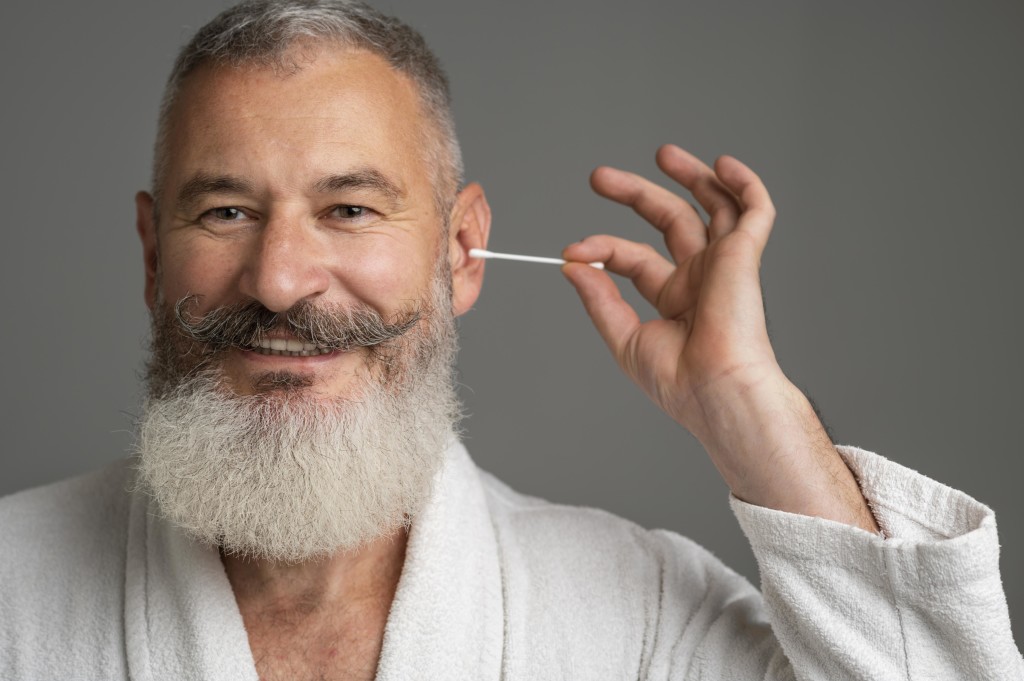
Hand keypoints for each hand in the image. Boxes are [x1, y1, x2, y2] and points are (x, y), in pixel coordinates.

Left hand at [562, 145, 877, 530]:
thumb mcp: (624, 337)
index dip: (602, 248)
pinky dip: (744, 184)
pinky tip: (722, 165)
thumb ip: (598, 299)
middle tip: (598, 177)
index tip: (573, 250)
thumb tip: (572, 265)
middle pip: (669, 220)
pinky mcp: (744, 255)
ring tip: (661, 153)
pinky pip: (755, 211)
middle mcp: (700, 276)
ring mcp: (724, 264)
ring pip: (713, 206)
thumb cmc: (679, 381)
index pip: (633, 257)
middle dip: (636, 194)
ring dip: (690, 176)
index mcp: (674, 298)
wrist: (715, 392)